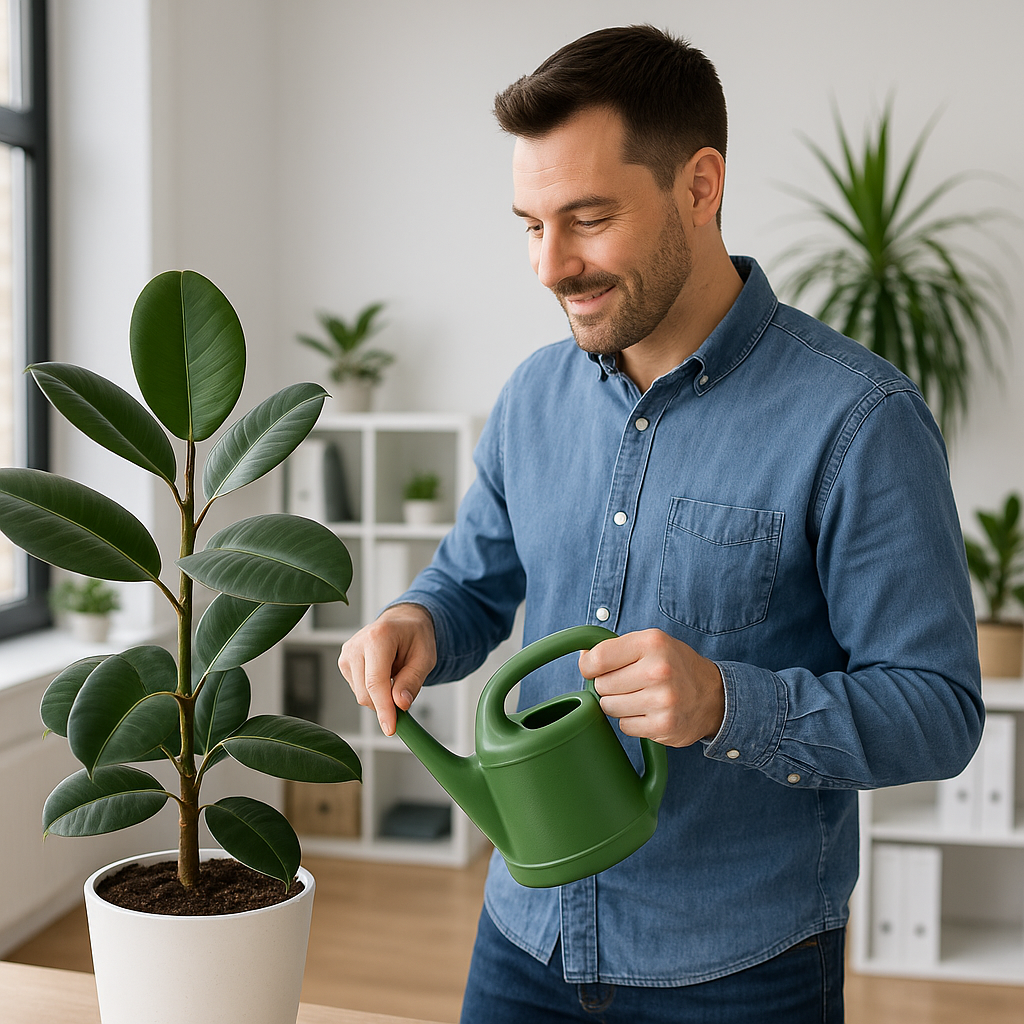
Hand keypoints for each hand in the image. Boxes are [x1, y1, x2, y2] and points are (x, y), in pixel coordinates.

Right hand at [338, 604, 436, 735]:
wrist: (403, 622)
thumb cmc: (416, 637)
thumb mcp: (425, 657)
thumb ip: (412, 681)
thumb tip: (400, 704)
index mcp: (378, 637)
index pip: (376, 682)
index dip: (383, 709)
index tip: (391, 729)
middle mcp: (356, 644)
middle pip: (365, 692)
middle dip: (385, 705)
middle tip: (404, 696)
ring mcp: (347, 653)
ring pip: (360, 695)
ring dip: (380, 697)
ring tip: (395, 675)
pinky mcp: (344, 662)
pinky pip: (358, 690)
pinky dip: (373, 691)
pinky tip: (384, 674)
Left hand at [577, 629, 724, 746]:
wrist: (713, 695)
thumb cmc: (674, 666)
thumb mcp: (651, 643)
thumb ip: (616, 648)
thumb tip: (583, 658)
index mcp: (652, 643)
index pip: (598, 658)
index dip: (589, 666)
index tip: (594, 669)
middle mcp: (658, 670)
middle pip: (602, 685)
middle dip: (608, 686)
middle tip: (628, 684)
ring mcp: (662, 700)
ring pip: (610, 707)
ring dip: (618, 705)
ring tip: (639, 697)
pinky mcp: (663, 726)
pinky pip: (624, 726)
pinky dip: (631, 721)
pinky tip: (648, 712)